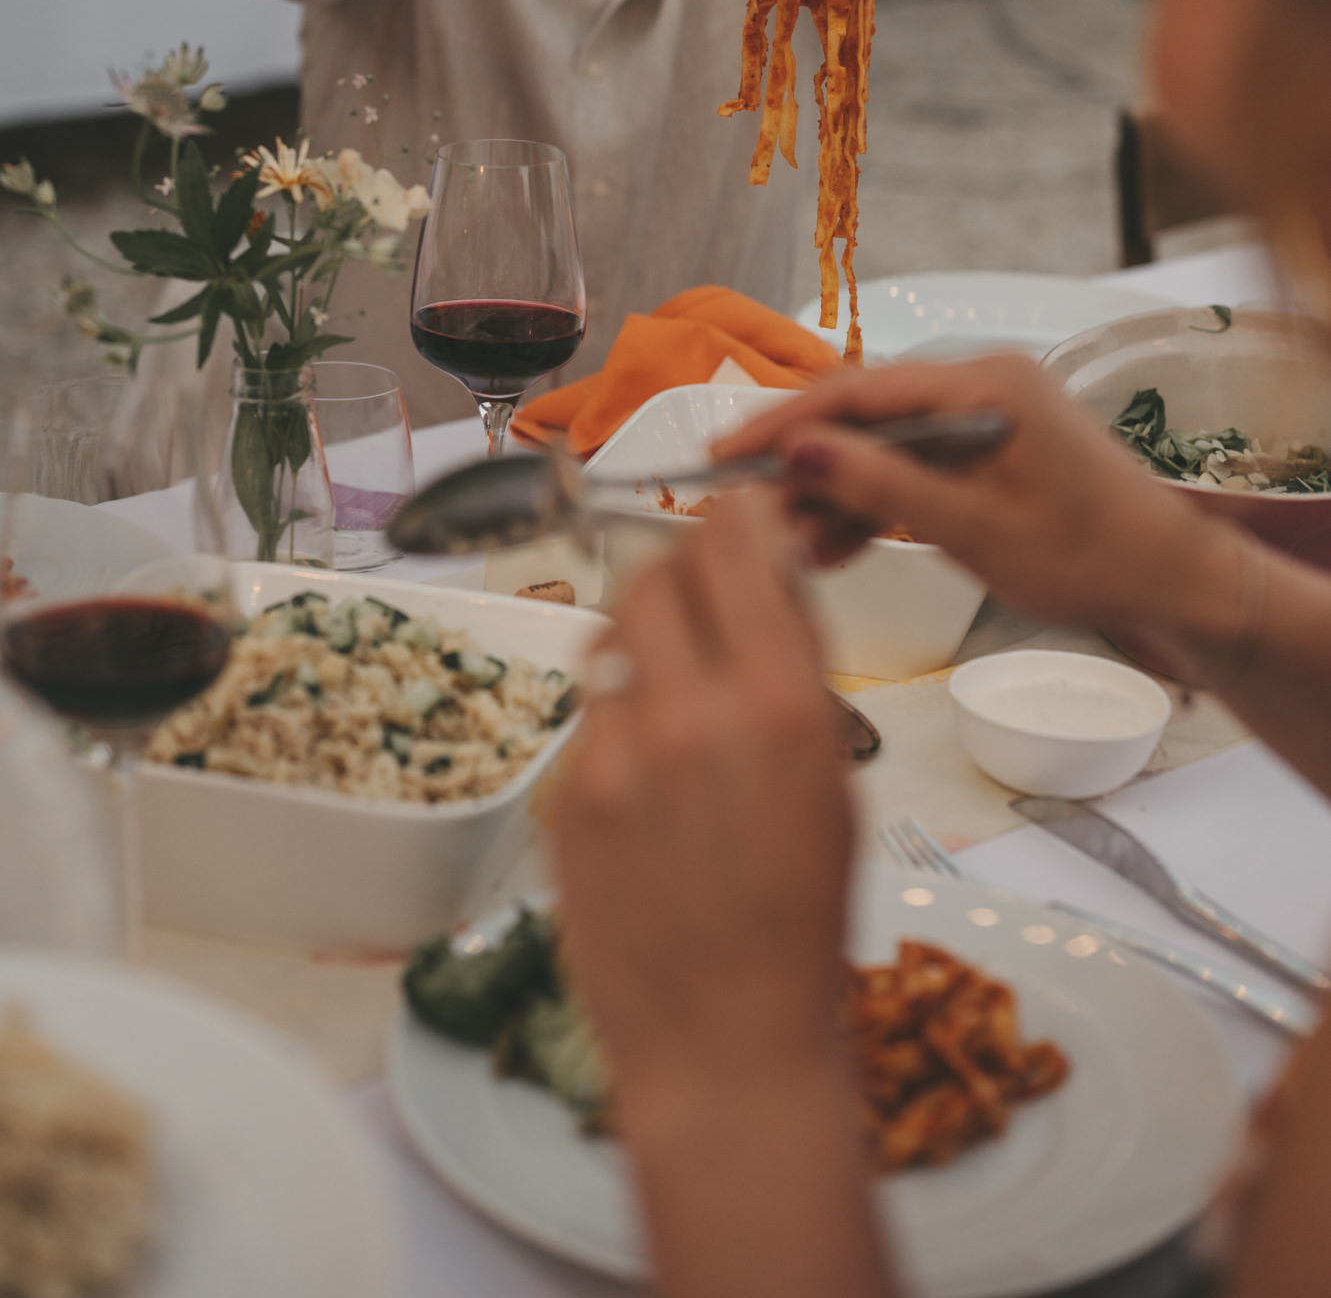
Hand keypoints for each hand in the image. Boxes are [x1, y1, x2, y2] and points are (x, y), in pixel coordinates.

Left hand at [550, 491, 852, 1115]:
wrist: (725, 1045)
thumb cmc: (800, 921)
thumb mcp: (831, 779)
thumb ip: (793, 669)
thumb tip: (766, 577)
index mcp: (776, 705)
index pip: (730, 542)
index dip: (734, 522)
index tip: (740, 525)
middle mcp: (687, 714)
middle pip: (657, 572)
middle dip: (685, 574)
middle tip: (708, 606)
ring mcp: (612, 755)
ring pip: (608, 632)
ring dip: (643, 636)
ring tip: (673, 686)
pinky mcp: (563, 795)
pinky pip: (585, 712)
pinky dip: (615, 715)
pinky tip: (645, 768)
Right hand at [715, 356, 1245, 651]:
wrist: (1173, 582)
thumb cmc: (1091, 556)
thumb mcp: (973, 529)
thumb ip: (881, 486)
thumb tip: (796, 449)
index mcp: (984, 383)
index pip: (857, 391)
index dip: (783, 424)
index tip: (721, 455)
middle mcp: (981, 384)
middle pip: (863, 416)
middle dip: (801, 466)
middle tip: (741, 508)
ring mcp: (984, 418)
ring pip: (882, 448)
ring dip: (833, 496)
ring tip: (787, 545)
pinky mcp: (987, 453)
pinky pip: (912, 470)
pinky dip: (873, 507)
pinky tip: (831, 546)